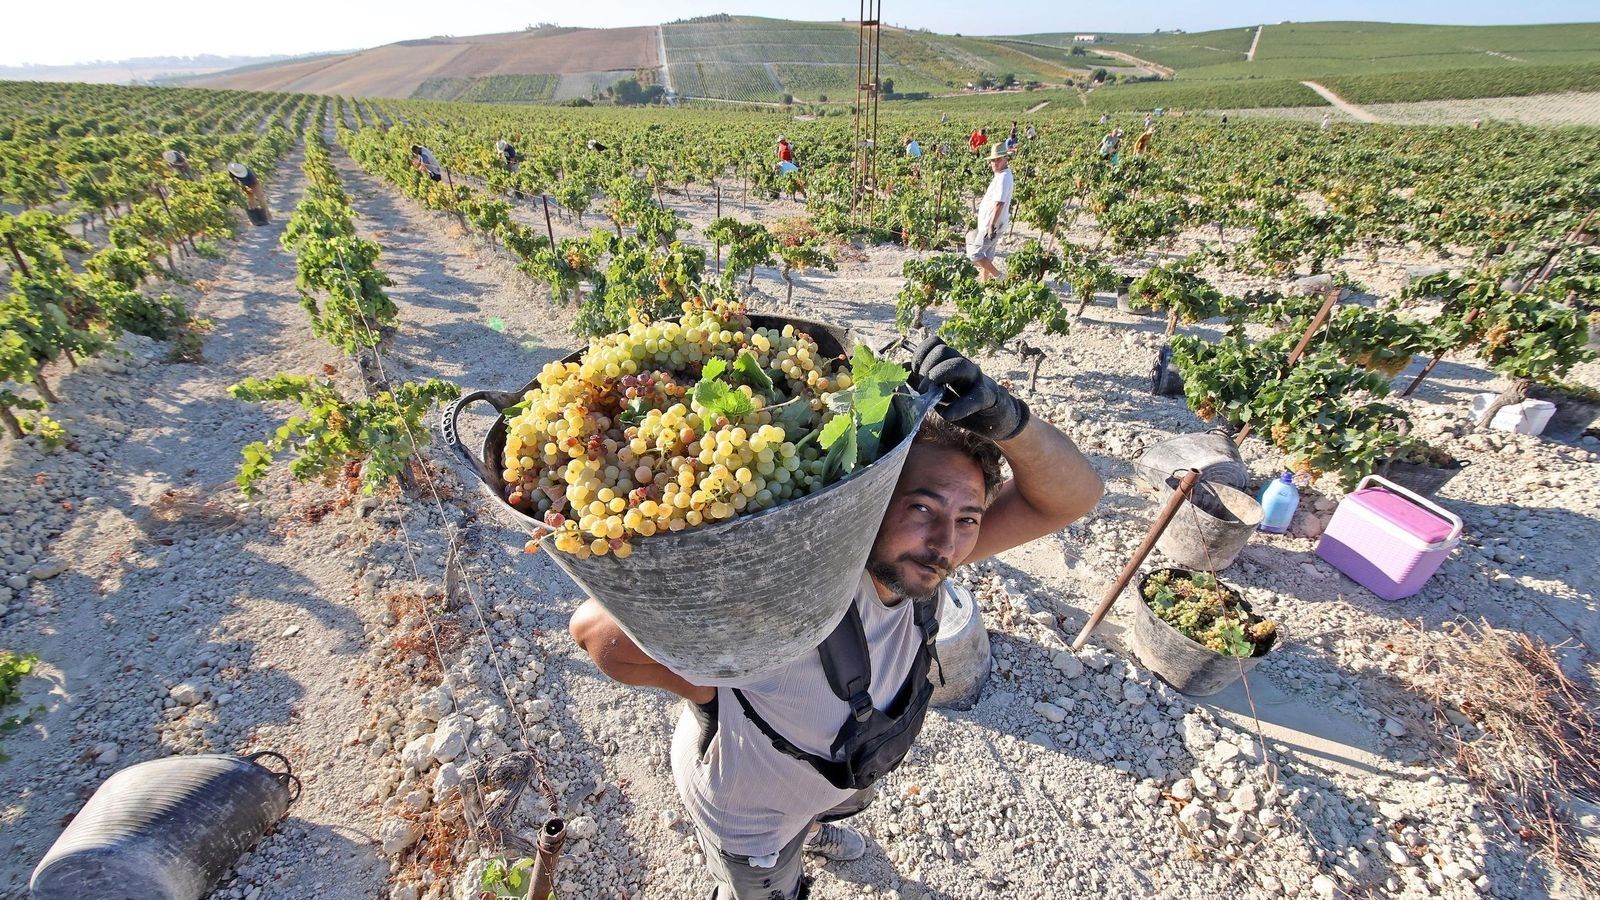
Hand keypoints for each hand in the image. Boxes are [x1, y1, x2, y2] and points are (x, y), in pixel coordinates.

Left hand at [911, 336, 1029, 441]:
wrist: (995, 419)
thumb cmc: (964, 403)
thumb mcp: (939, 392)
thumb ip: (921, 382)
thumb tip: (902, 368)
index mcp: (951, 362)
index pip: (934, 343)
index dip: (919, 356)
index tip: (914, 376)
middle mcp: (964, 365)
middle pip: (943, 350)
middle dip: (926, 368)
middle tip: (922, 390)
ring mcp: (977, 379)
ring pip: (958, 364)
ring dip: (938, 377)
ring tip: (932, 396)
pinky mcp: (988, 396)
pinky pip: (974, 397)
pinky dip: (958, 406)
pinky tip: (948, 415)